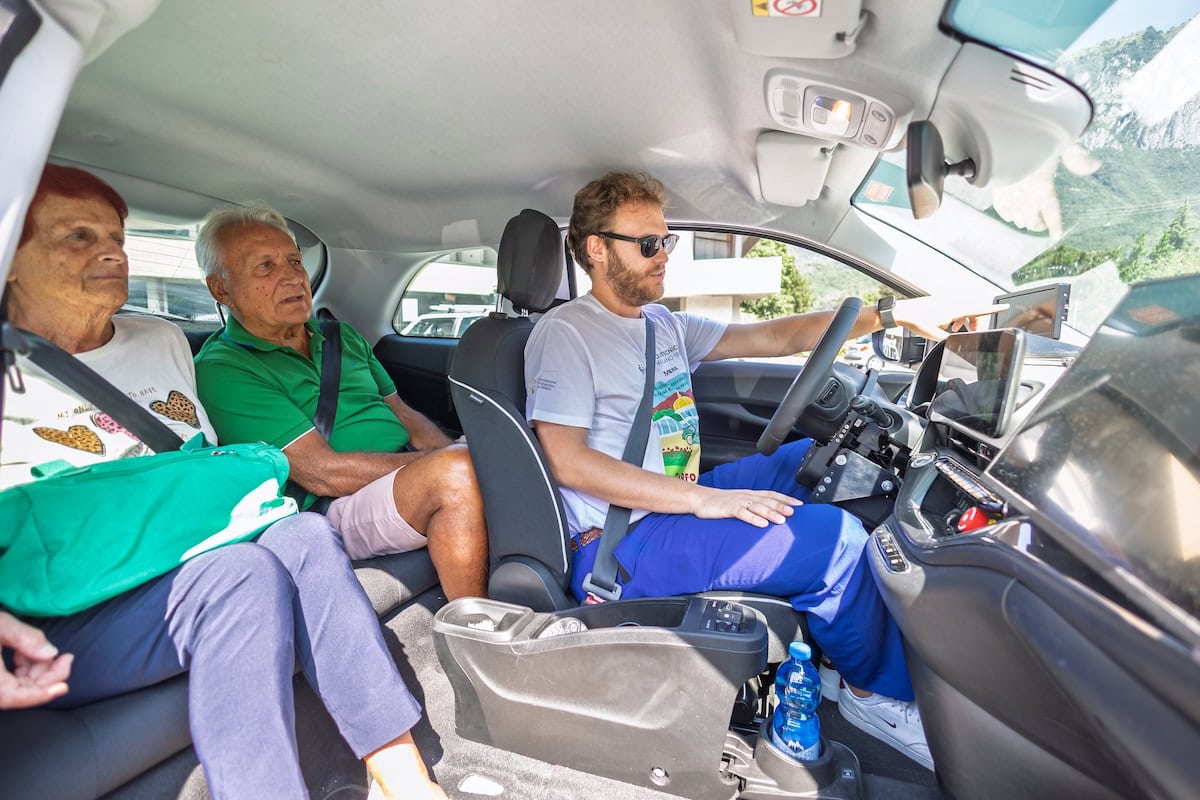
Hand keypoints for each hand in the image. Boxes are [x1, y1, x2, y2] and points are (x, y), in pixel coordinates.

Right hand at [0, 611, 72, 708]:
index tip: (63, 687)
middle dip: (46, 677)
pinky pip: (8, 681)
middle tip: (66, 658)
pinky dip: (23, 669)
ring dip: (36, 671)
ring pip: (16, 687)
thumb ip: (24, 637)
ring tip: (49, 652)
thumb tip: (50, 652)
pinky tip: (28, 652)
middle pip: (20, 692)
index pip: (16, 696)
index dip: (41, 694)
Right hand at [693, 487, 802, 527]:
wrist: (700, 499)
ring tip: (783, 519)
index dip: (785, 498)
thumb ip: (753, 506)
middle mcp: (746, 496)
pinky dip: (753, 519)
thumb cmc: (721, 503)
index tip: (800, 504)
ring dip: (771, 513)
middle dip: (781, 506)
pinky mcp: (728, 509)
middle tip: (794, 512)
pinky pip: (743, 513)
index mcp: (750, 494)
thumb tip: (770, 513)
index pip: (771, 494)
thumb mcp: (740, 502)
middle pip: (767, 500)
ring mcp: (737, 502)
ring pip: (757, 507)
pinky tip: (762, 524)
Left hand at [893, 296, 1008, 340]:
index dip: (993, 308)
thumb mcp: (935, 335)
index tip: (1004, 306)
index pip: (979, 308)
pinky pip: (956, 307)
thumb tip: (959, 345)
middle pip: (974, 310)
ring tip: (957, 329)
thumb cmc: (916, 320)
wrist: (903, 312)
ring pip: (964, 308)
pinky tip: (948, 324)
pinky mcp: (941, 301)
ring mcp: (947, 300)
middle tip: (973, 331)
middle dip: (976, 321)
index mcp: (954, 309)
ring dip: (965, 319)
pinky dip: (957, 315)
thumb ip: (950, 340)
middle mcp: (952, 302)